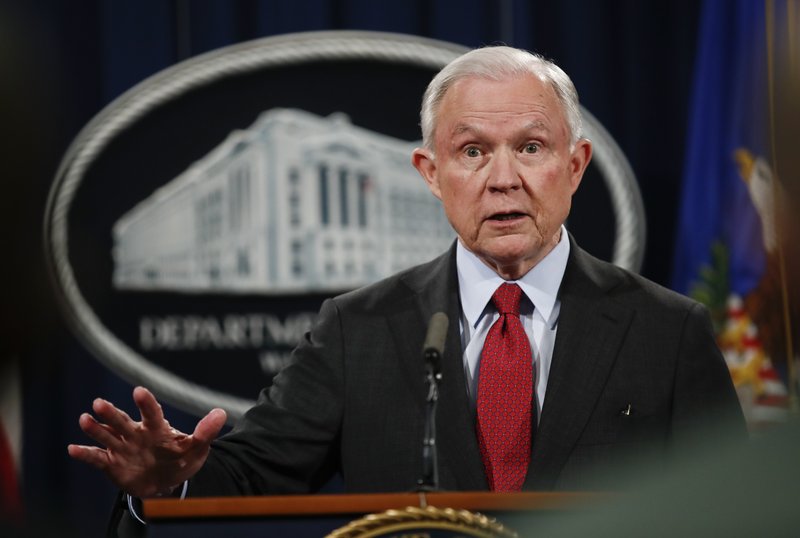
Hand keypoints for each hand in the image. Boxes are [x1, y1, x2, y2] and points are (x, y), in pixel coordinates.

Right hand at [67, 386, 226, 497]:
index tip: (139, 391)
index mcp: (156, 427)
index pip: (151, 412)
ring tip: (84, 419)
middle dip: (111, 413)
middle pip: (122, 421)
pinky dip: (85, 454)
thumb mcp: (197, 448)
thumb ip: (206, 432)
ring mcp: (122, 447)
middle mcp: (136, 433)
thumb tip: (222, 413)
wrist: (166, 483)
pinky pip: (97, 458)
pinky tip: (73, 448)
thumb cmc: (181, 460)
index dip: (145, 403)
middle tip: (98, 403)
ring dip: (95, 428)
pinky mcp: (112, 463)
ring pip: (107, 435)